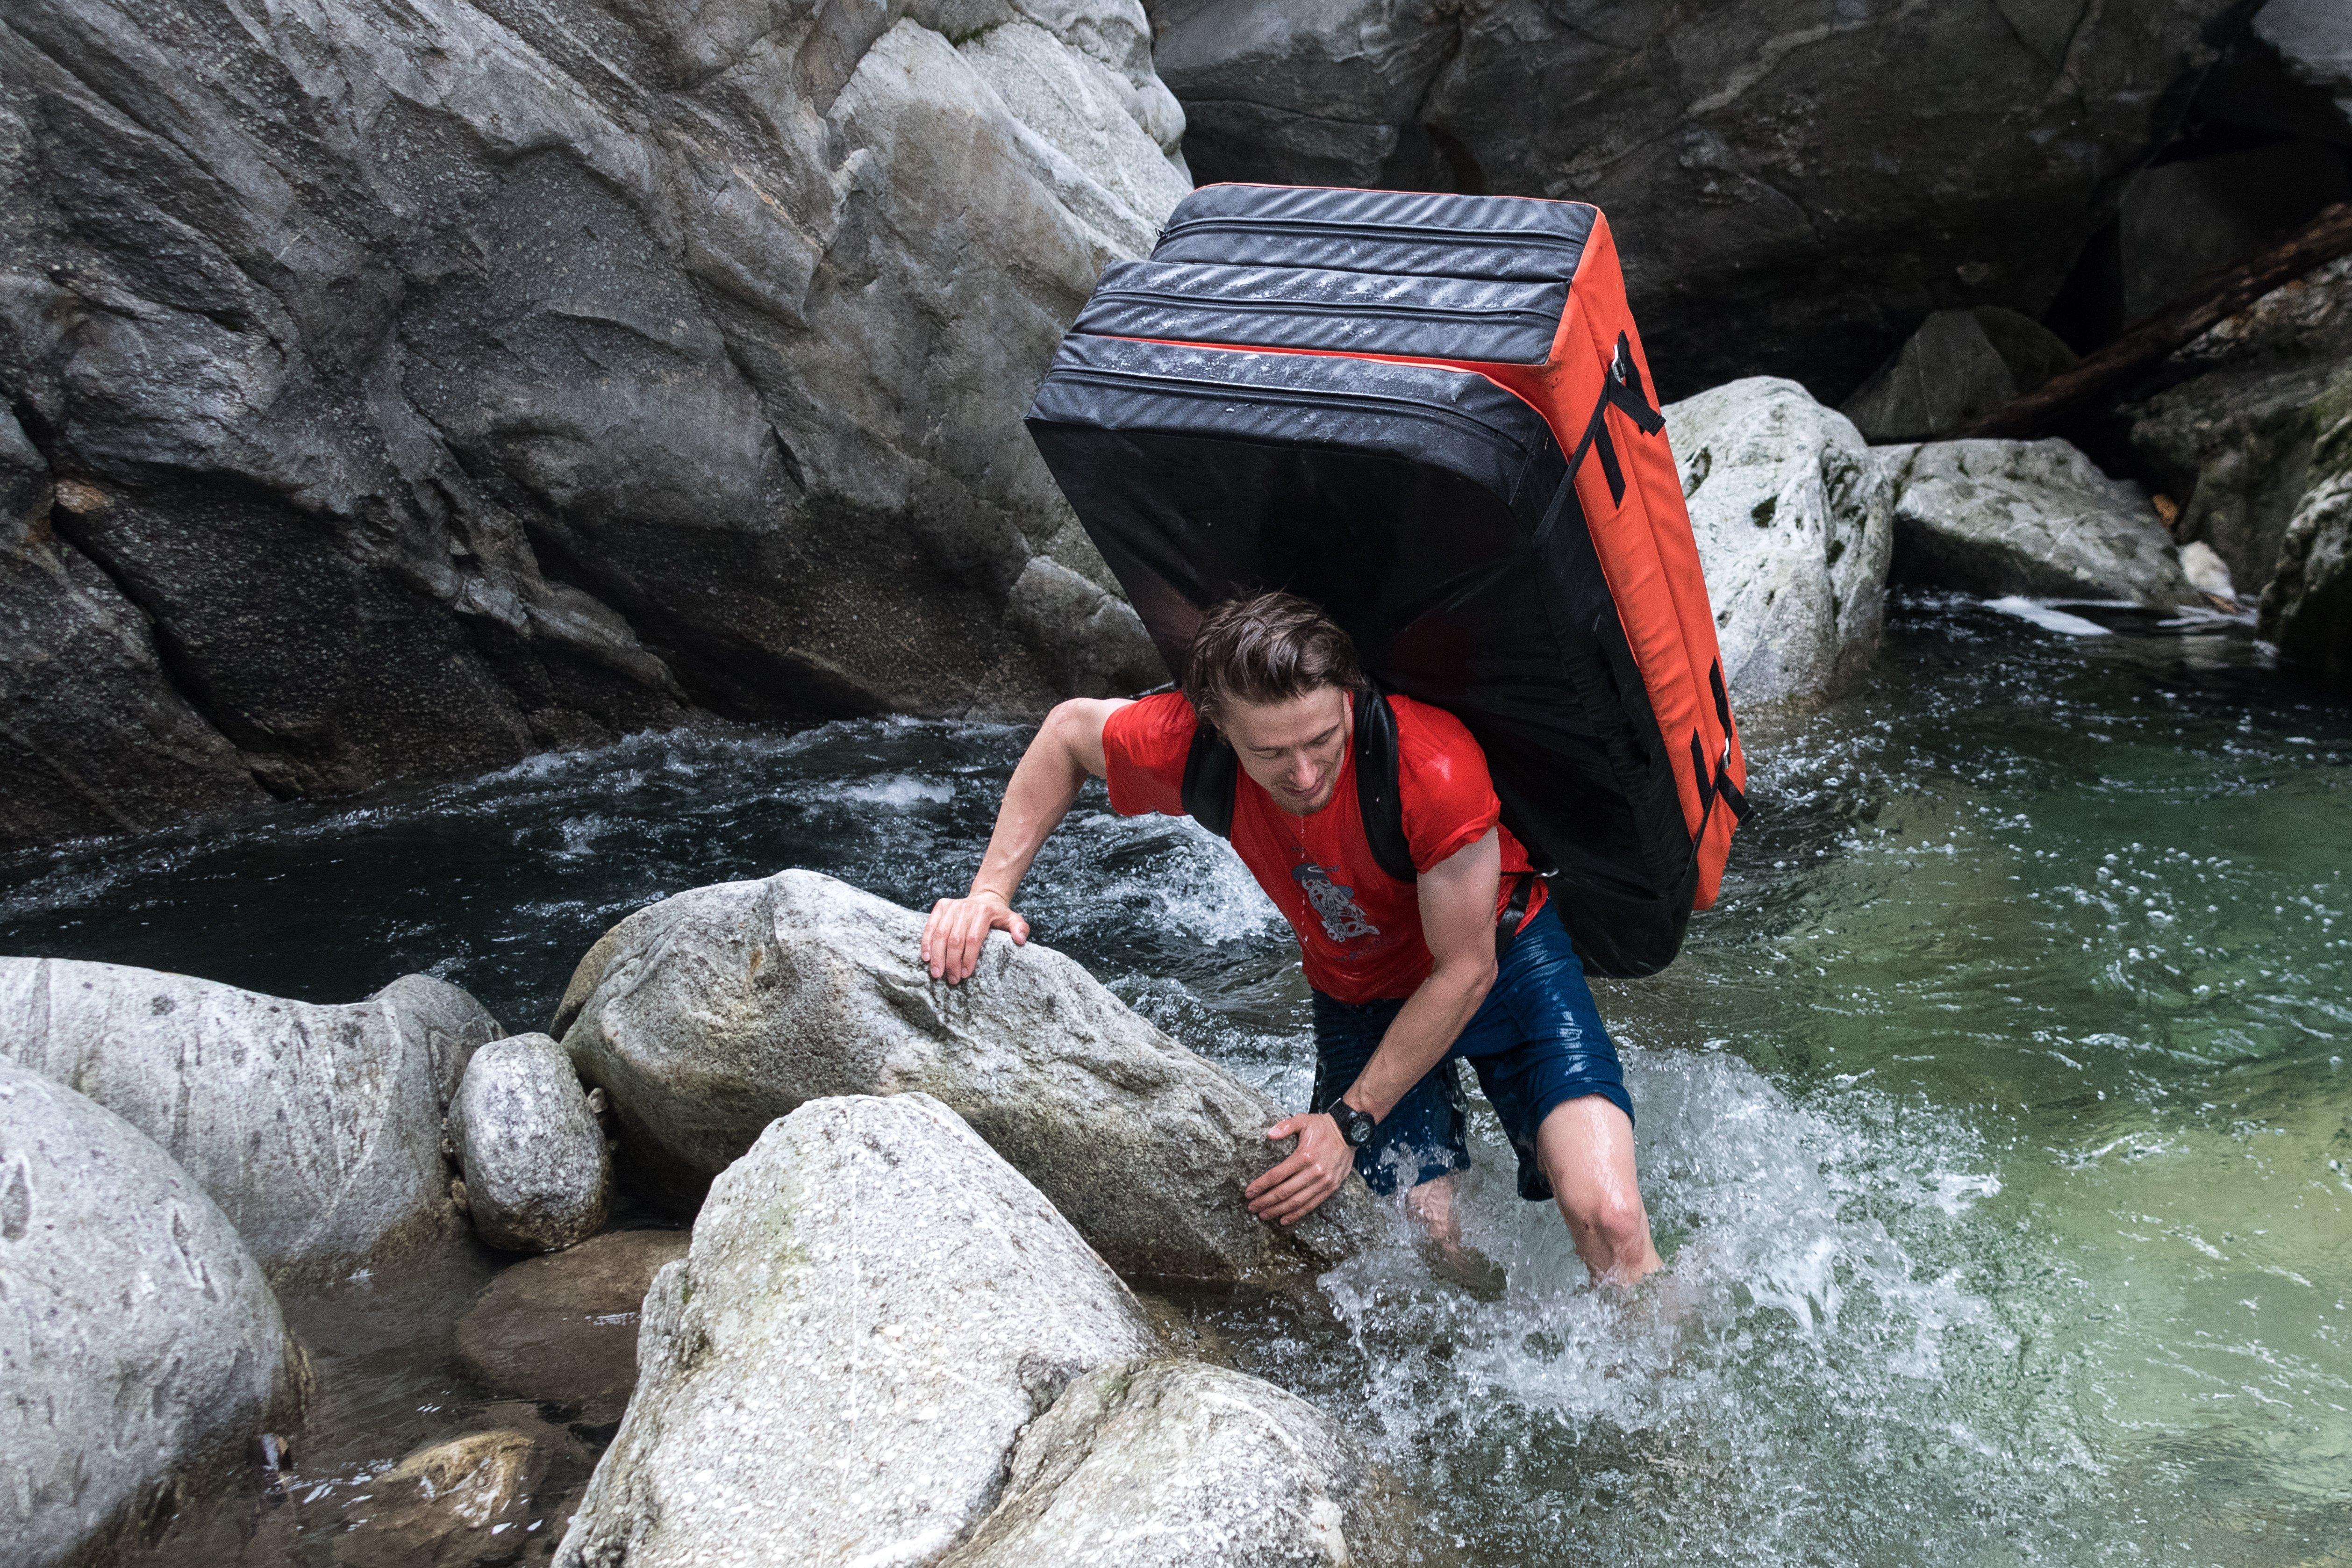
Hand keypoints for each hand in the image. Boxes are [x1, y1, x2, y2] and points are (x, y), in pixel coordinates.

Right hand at [920, 890, 1028, 982]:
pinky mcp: (941, 906)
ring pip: (940, 934)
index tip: (965, 975)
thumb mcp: (1013, 919)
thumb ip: (1020, 928)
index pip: (973, 939)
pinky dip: (926, 943)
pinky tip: (927, 958)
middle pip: (955, 939)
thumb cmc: (998, 915)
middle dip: (951, 962)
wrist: (985, 897)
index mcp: (984, 912)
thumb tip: (1020, 940)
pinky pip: (930, 926)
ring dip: (937, 956)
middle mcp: (966, 908)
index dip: (968, 958)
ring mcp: (952, 906)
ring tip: (937, 974)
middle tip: (952, 980)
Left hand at [1245, 1112, 1356, 1226]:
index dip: (1261, 1185)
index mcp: (1304, 1155)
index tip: (1248, 1192)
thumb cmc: (1323, 1127)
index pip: (1277, 1175)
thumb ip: (1285, 1126)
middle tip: (1252, 1207)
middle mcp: (1314, 1171)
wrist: (1350, 1133)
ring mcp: (1324, 1182)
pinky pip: (1312, 1204)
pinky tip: (1284, 1219)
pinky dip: (1297, 1214)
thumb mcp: (1303, 1120)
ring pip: (1297, 1202)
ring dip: (1278, 1210)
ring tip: (1263, 1215)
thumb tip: (1269, 1134)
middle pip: (1284, 1192)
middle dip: (1266, 1201)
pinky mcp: (1331, 1188)